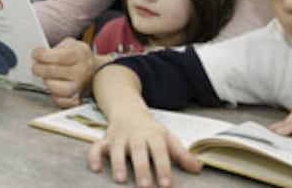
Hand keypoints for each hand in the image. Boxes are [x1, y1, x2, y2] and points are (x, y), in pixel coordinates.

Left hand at [32, 38, 94, 107]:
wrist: (94, 69)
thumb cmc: (77, 56)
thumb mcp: (71, 44)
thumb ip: (57, 47)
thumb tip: (40, 54)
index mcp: (79, 54)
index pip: (59, 56)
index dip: (43, 55)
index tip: (35, 54)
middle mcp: (81, 71)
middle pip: (53, 71)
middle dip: (39, 68)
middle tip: (36, 66)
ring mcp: (80, 86)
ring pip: (58, 89)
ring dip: (47, 82)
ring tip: (45, 77)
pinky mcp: (77, 98)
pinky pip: (64, 102)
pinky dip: (56, 97)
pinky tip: (53, 89)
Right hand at [87, 111, 201, 187]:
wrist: (128, 111)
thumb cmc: (150, 131)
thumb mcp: (167, 138)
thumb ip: (181, 154)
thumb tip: (198, 169)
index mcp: (153, 135)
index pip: (160, 151)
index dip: (163, 168)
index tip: (166, 184)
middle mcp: (136, 135)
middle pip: (139, 151)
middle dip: (141, 168)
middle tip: (144, 186)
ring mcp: (119, 137)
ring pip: (117, 149)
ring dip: (118, 163)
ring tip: (120, 179)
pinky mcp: (105, 139)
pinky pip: (96, 147)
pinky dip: (94, 156)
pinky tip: (95, 168)